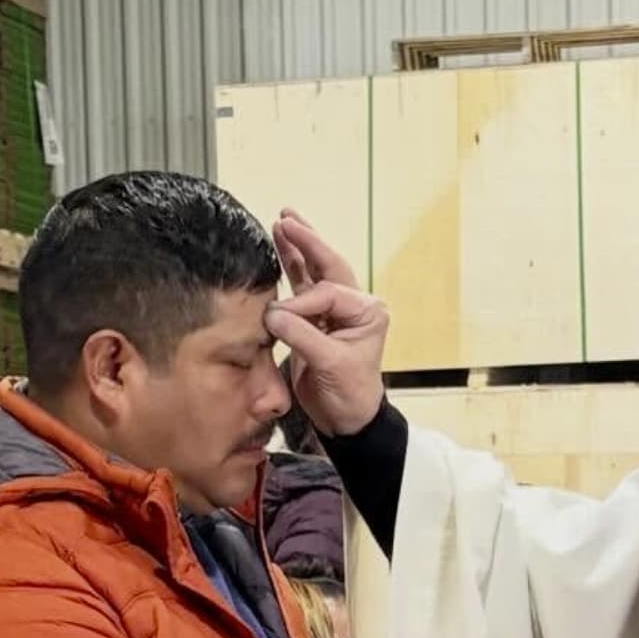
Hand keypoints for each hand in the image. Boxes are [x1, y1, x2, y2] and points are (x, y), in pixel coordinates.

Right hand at [265, 210, 388, 436]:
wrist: (345, 418)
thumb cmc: (348, 394)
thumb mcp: (329, 365)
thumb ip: (302, 336)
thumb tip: (272, 314)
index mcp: (366, 312)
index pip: (328, 293)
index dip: (301, 304)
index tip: (277, 319)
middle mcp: (353, 305)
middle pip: (328, 266)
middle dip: (307, 242)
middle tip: (286, 218)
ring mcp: (334, 311)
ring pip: (314, 272)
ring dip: (297, 248)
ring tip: (282, 222)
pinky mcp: (315, 320)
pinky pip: (302, 288)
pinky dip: (290, 268)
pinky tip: (279, 247)